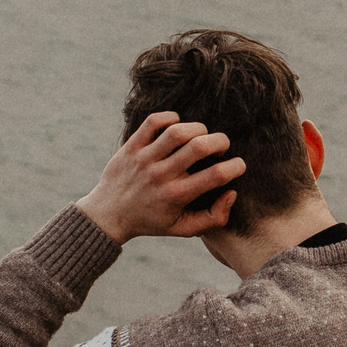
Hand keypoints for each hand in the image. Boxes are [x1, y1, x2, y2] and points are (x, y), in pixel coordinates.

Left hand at [75, 112, 246, 243]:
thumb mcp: (183, 229)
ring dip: (198, 128)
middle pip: (199, 147)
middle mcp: (161, 175)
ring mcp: (145, 159)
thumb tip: (231, 193)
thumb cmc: (152, 221)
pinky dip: (170, 117)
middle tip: (221, 147)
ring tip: (201, 136)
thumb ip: (214, 218)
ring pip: (178, 131)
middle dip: (220, 141)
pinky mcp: (131, 146)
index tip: (237, 166)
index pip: (216, 175)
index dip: (235, 167)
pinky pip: (153, 121)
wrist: (109, 214)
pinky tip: (177, 126)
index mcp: (177, 196)